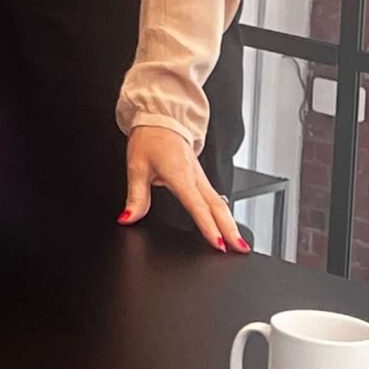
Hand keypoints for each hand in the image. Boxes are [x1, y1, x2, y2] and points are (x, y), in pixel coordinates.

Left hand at [121, 123, 247, 252]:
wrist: (161, 119)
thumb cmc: (150, 139)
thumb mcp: (136, 167)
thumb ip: (135, 196)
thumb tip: (128, 217)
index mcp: (180, 175)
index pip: (197, 206)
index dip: (208, 226)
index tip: (217, 243)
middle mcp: (195, 177)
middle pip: (218, 207)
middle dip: (230, 229)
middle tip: (240, 249)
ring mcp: (201, 177)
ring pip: (220, 203)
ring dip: (231, 223)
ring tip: (239, 242)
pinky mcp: (201, 177)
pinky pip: (216, 197)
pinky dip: (224, 213)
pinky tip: (227, 223)